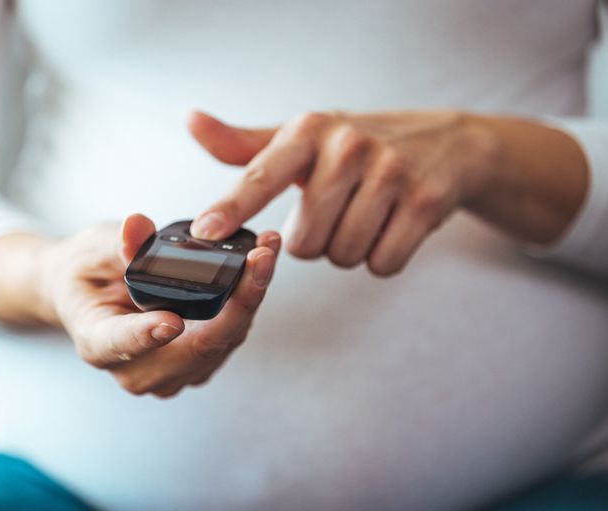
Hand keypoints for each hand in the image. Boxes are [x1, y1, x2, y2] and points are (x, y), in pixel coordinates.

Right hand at [0, 214, 279, 397]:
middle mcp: (136, 370)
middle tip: (260, 259)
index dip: (148, 335)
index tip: (172, 321)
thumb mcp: (95, 249)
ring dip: (251, 299)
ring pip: (223, 343)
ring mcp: (171, 373)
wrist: (93, 294)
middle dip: (236, 305)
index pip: (123, 344)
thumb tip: (137, 226)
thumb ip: (119, 243)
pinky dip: (249, 301)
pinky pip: (231, 336)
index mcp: (98, 343)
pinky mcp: (197, 364)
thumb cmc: (89, 272)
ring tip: (268, 252)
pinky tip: (262, 266)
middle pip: (195, 349)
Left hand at [189, 110, 586, 275]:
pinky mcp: (426, 203)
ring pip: (343, 256)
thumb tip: (191, 121)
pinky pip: (382, 264)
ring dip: (349, 249)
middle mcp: (348, 147)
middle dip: (315, 240)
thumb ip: (245, 146)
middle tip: (336, 212)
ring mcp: (391, 173)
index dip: (231, 208)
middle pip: (304, 242)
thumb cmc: (356, 147)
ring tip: (364, 215)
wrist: (446, 143)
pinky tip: (391, 226)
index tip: (205, 234)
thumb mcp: (302, 139)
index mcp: (308, 132)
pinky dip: (382, 257)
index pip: (261, 176)